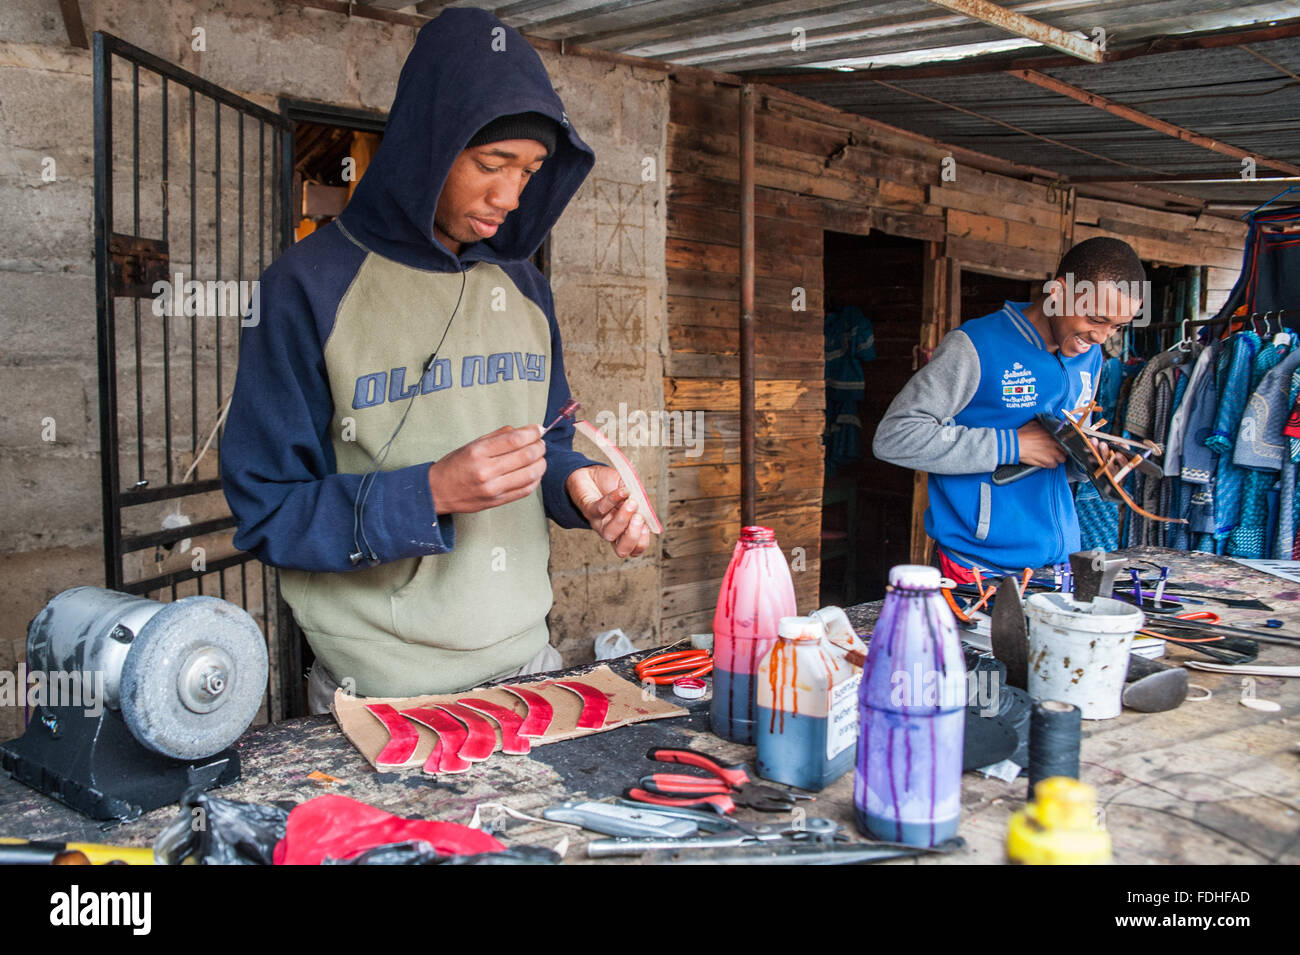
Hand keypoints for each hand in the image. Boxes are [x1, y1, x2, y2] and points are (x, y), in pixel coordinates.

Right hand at [427, 425, 546, 513]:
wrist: (437, 492)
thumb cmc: (455, 465)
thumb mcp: (472, 444)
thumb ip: (498, 436)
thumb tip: (525, 430)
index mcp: (478, 452)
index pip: (514, 440)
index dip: (532, 433)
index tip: (539, 429)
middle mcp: (486, 471)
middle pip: (526, 456)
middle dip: (539, 447)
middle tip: (541, 443)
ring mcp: (493, 489)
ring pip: (530, 474)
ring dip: (541, 463)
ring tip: (540, 457)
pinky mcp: (498, 502)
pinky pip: (526, 490)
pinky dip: (536, 479)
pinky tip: (534, 472)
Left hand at [565, 465, 650, 558]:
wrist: (590, 473)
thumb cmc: (612, 485)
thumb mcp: (633, 490)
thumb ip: (641, 499)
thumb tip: (646, 507)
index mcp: (625, 529)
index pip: (635, 548)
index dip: (642, 542)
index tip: (647, 526)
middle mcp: (612, 530)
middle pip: (622, 549)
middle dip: (633, 536)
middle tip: (639, 519)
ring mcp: (599, 522)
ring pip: (609, 533)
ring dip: (623, 519)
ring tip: (631, 502)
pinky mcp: (588, 510)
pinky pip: (600, 509)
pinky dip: (613, 499)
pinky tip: (622, 491)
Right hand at [1016, 420, 1066, 468]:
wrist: (1015, 444)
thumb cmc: (1023, 434)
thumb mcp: (1035, 423)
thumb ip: (1045, 424)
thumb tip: (1048, 423)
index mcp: (1054, 434)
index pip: (1066, 440)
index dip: (1063, 443)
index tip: (1060, 444)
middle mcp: (1055, 444)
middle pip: (1065, 451)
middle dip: (1061, 452)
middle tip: (1055, 451)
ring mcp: (1052, 454)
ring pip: (1061, 460)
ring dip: (1057, 458)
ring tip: (1050, 457)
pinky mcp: (1047, 462)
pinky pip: (1053, 466)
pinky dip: (1050, 464)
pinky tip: (1045, 461)